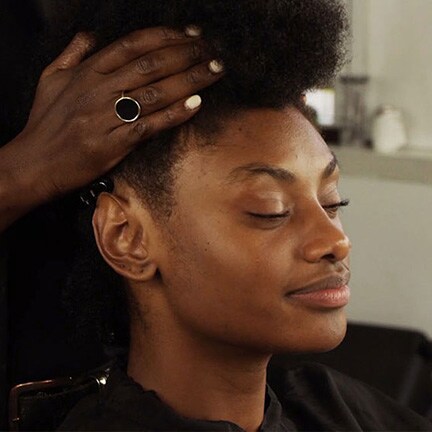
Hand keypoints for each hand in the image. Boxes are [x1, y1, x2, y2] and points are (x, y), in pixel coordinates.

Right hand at [6, 26, 222, 201]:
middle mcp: (99, 89)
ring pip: (155, 92)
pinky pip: (150, 125)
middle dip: (187, 54)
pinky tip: (196, 104)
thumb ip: (72, 53)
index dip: (167, 36)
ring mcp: (106, 116)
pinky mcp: (113, 144)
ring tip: (214, 71)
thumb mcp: (51, 79)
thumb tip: (91, 35)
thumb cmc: (44, 123)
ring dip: (190, 80)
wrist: (34, 163)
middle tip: (212, 51)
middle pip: (152, 64)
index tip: (191, 34)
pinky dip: (174, 114)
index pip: (134, 44)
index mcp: (87, 71)